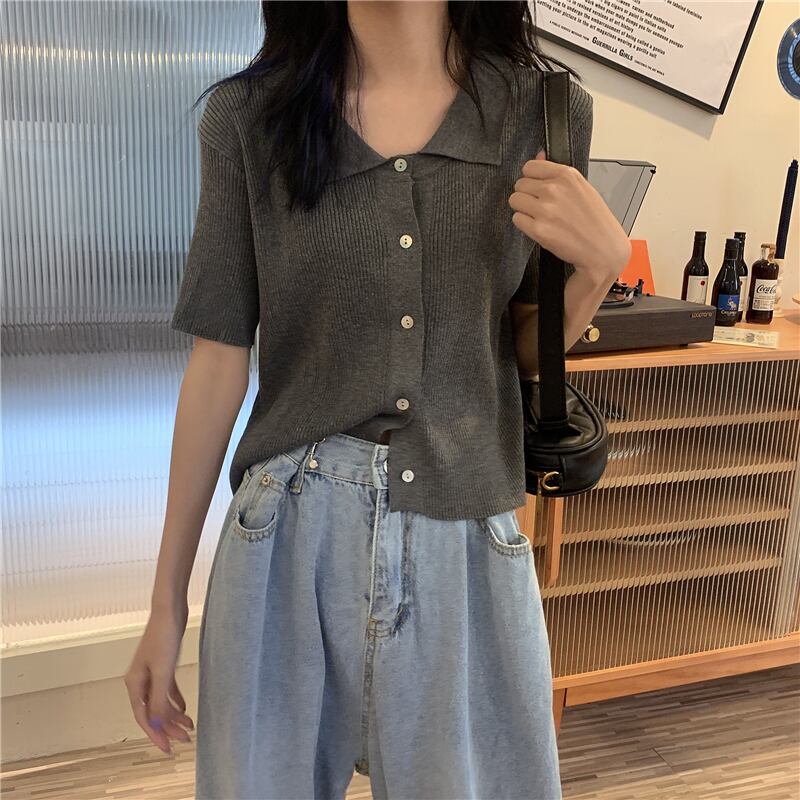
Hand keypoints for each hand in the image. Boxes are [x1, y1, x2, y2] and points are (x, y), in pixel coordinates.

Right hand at [123, 602, 193, 754]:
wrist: (169, 610)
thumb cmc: (164, 637)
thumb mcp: (163, 671)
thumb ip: (158, 699)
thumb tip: (155, 725)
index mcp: (135, 684)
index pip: (144, 718)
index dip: (156, 735)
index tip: (168, 749)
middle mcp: (140, 680)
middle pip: (153, 711)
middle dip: (168, 727)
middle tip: (185, 741)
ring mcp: (151, 672)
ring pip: (160, 701)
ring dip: (173, 715)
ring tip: (189, 728)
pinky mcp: (162, 664)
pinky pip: (167, 689)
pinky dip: (174, 700)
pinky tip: (184, 709)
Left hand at [508, 150, 631, 282]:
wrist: (603, 249)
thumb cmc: (595, 221)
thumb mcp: (581, 188)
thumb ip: (556, 172)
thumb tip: (538, 154)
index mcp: (567, 175)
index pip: (530, 167)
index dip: (532, 178)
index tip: (537, 187)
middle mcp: (554, 190)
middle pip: (520, 184)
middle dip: (528, 195)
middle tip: (542, 206)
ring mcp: (545, 210)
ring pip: (515, 201)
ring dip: (524, 209)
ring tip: (540, 217)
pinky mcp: (538, 230)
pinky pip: (517, 219)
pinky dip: (525, 224)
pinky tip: (540, 227)